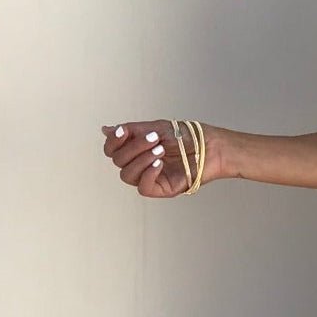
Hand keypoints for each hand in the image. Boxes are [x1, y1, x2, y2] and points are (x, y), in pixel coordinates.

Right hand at [99, 119, 221, 196]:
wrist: (210, 145)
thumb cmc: (188, 136)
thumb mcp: (155, 127)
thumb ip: (131, 130)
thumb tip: (106, 130)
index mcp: (136, 149)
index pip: (112, 150)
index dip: (113, 142)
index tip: (123, 131)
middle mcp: (140, 164)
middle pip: (118, 161)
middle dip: (133, 147)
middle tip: (154, 138)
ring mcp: (150, 177)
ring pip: (128, 175)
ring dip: (141, 159)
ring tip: (160, 149)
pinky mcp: (162, 189)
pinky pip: (143, 188)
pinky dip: (148, 174)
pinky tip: (159, 163)